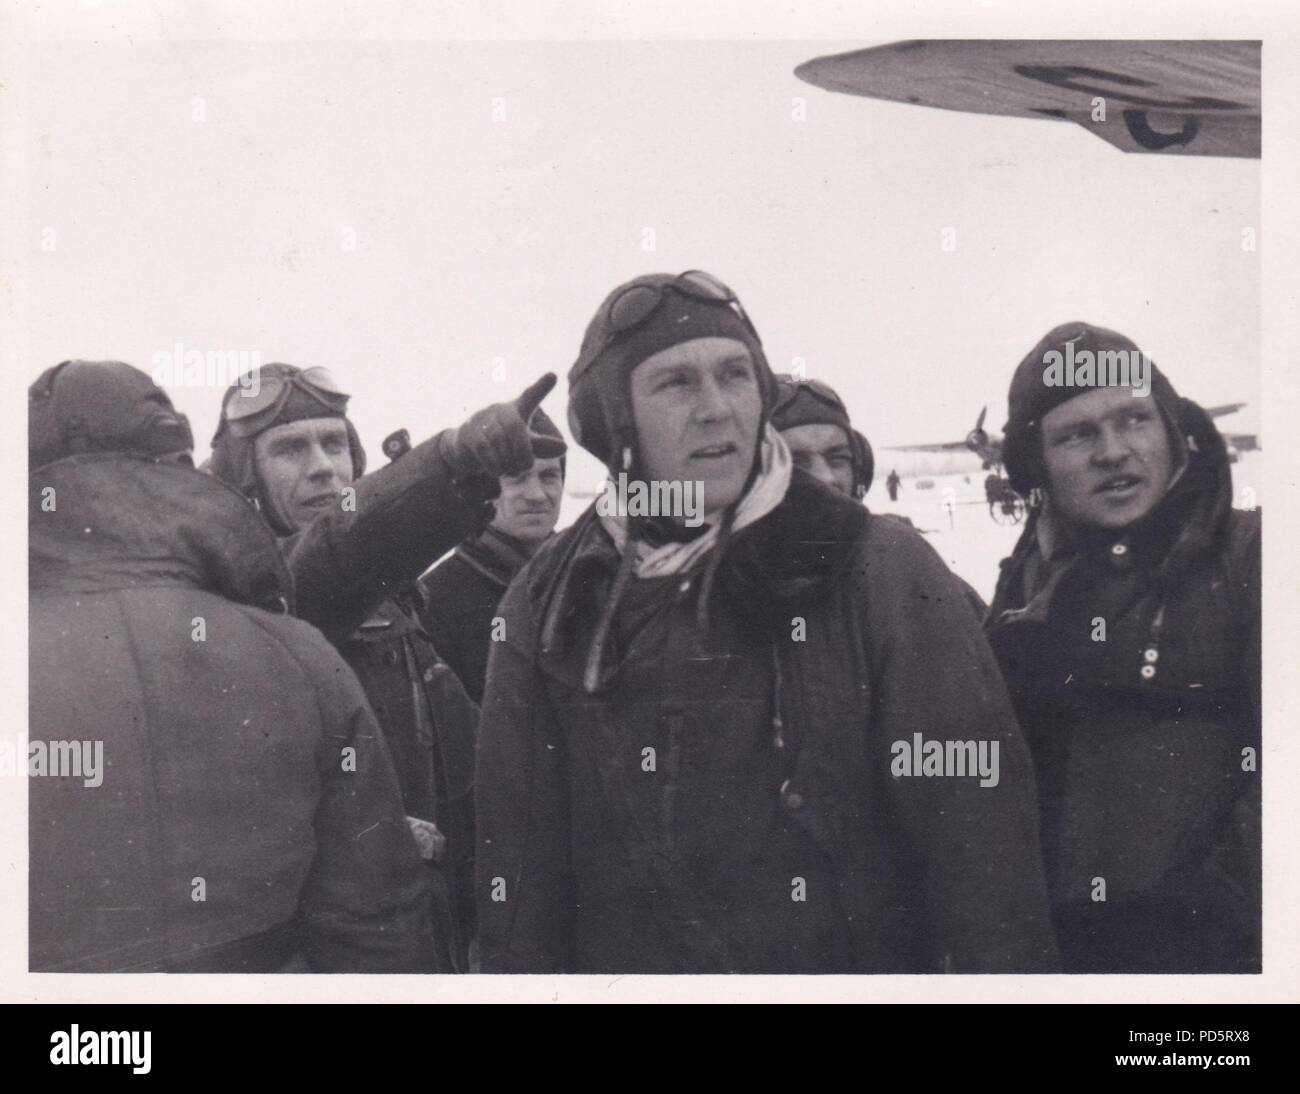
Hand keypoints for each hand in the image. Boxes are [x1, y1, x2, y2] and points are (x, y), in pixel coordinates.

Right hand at [447, 372, 563, 480]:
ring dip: (509, 461)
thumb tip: (564, 447)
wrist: (468, 449)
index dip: (541, 388)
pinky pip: (484, 449)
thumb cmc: (503, 445)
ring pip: (498, 440)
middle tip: (526, 467)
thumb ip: (543, 447)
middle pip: (515, 427)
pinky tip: (499, 472)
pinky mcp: (468, 432)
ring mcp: (482, 418)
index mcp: (518, 409)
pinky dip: (495, 464)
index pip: (530, 397)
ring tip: (513, 471)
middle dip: (523, 452)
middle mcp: (500, 409)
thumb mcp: (525, 446)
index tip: (553, 376)